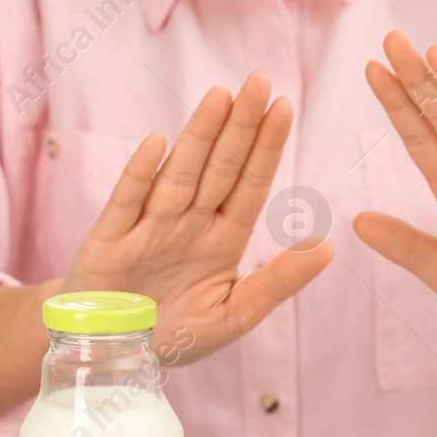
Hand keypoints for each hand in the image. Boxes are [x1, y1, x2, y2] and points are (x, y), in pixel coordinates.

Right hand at [64, 74, 332, 362]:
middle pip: (219, 168)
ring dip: (199, 136)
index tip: (284, 107)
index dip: (266, 147)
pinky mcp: (108, 241)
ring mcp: (148, 227)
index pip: (250, 185)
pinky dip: (141, 174)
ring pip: (180, 174)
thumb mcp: (233, 315)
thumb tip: (328, 248)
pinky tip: (158, 142)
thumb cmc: (174, 334)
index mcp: (222, 239)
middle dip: (240, 126)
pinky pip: (127, 202)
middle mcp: (188, 224)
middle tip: (259, 81)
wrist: (110, 355)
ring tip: (220, 97)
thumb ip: (277, 283)